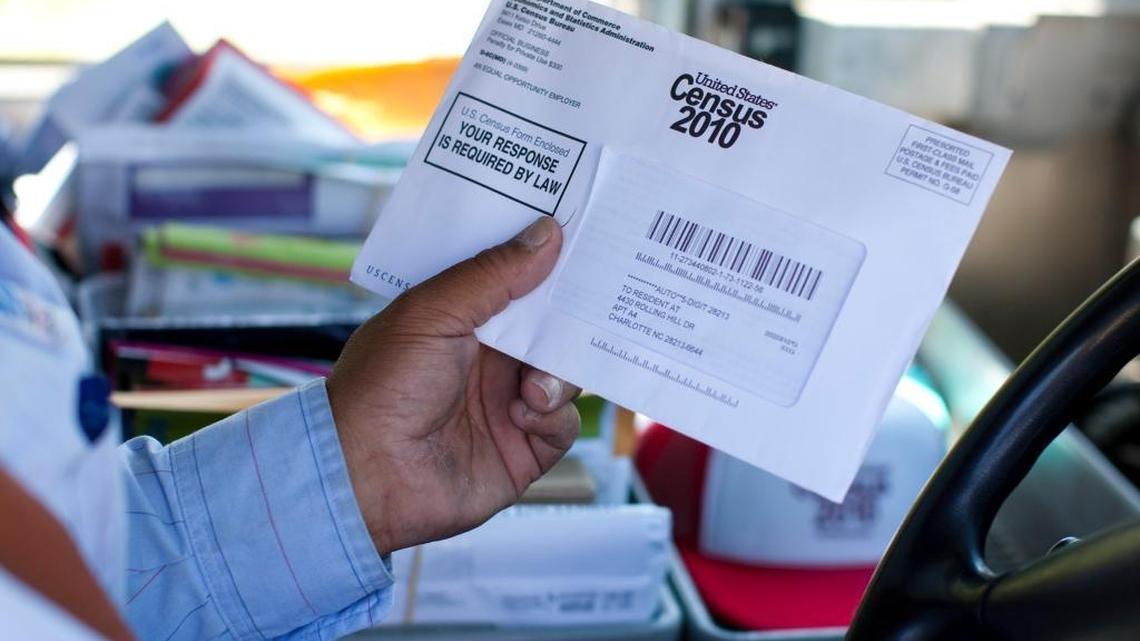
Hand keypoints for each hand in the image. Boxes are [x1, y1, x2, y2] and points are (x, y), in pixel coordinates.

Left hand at [327, 217, 580, 554]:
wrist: (368, 476)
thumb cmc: (384, 387)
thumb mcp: (433, 314)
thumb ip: (492, 275)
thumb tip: (547, 233)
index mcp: (464, 319)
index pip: (516, 280)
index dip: (547, 262)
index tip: (584, 236)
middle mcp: (490, 358)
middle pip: (552, 327)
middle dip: (573, 317)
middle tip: (599, 301)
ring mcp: (509, 402)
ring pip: (567, 373)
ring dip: (559, 374)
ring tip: (531, 386)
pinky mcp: (525, 447)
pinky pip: (564, 422)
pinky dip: (553, 416)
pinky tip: (522, 415)